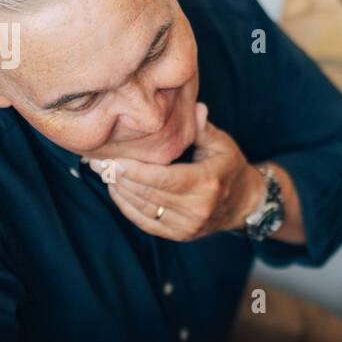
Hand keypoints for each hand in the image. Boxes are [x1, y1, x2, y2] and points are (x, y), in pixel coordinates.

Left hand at [90, 102, 264, 242]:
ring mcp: (187, 226)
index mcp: (207, 184)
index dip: (133, 171)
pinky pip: (146, 222)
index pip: (162, 179)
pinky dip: (128, 207)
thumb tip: (194, 106)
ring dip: (120, 191)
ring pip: (143, 209)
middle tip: (96, 162)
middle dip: (119, 178)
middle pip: (148, 194)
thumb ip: (202, 128)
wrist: (244, 204)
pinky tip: (117, 190)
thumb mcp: (221, 144)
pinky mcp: (179, 235)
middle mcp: (197, 209)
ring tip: (104, 173)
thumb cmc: (229, 167)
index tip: (110, 159)